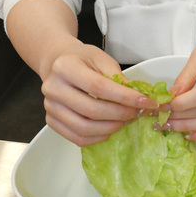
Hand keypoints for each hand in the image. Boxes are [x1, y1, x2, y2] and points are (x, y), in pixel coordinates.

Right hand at [41, 40, 159, 145]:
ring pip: (84, 128)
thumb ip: (117, 77)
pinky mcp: (51, 121)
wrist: (58, 63)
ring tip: (125, 121)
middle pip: (91, 109)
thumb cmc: (82, 59)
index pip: (98, 87)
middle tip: (137, 113)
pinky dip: (97, 137)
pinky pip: (76, 137)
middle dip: (120, 114)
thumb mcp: (101, 58)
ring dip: (110, 128)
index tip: (145, 102)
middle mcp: (53, 88)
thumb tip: (137, 97)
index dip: (124, 97)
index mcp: (65, 67)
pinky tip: (110, 129)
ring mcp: (50, 107)